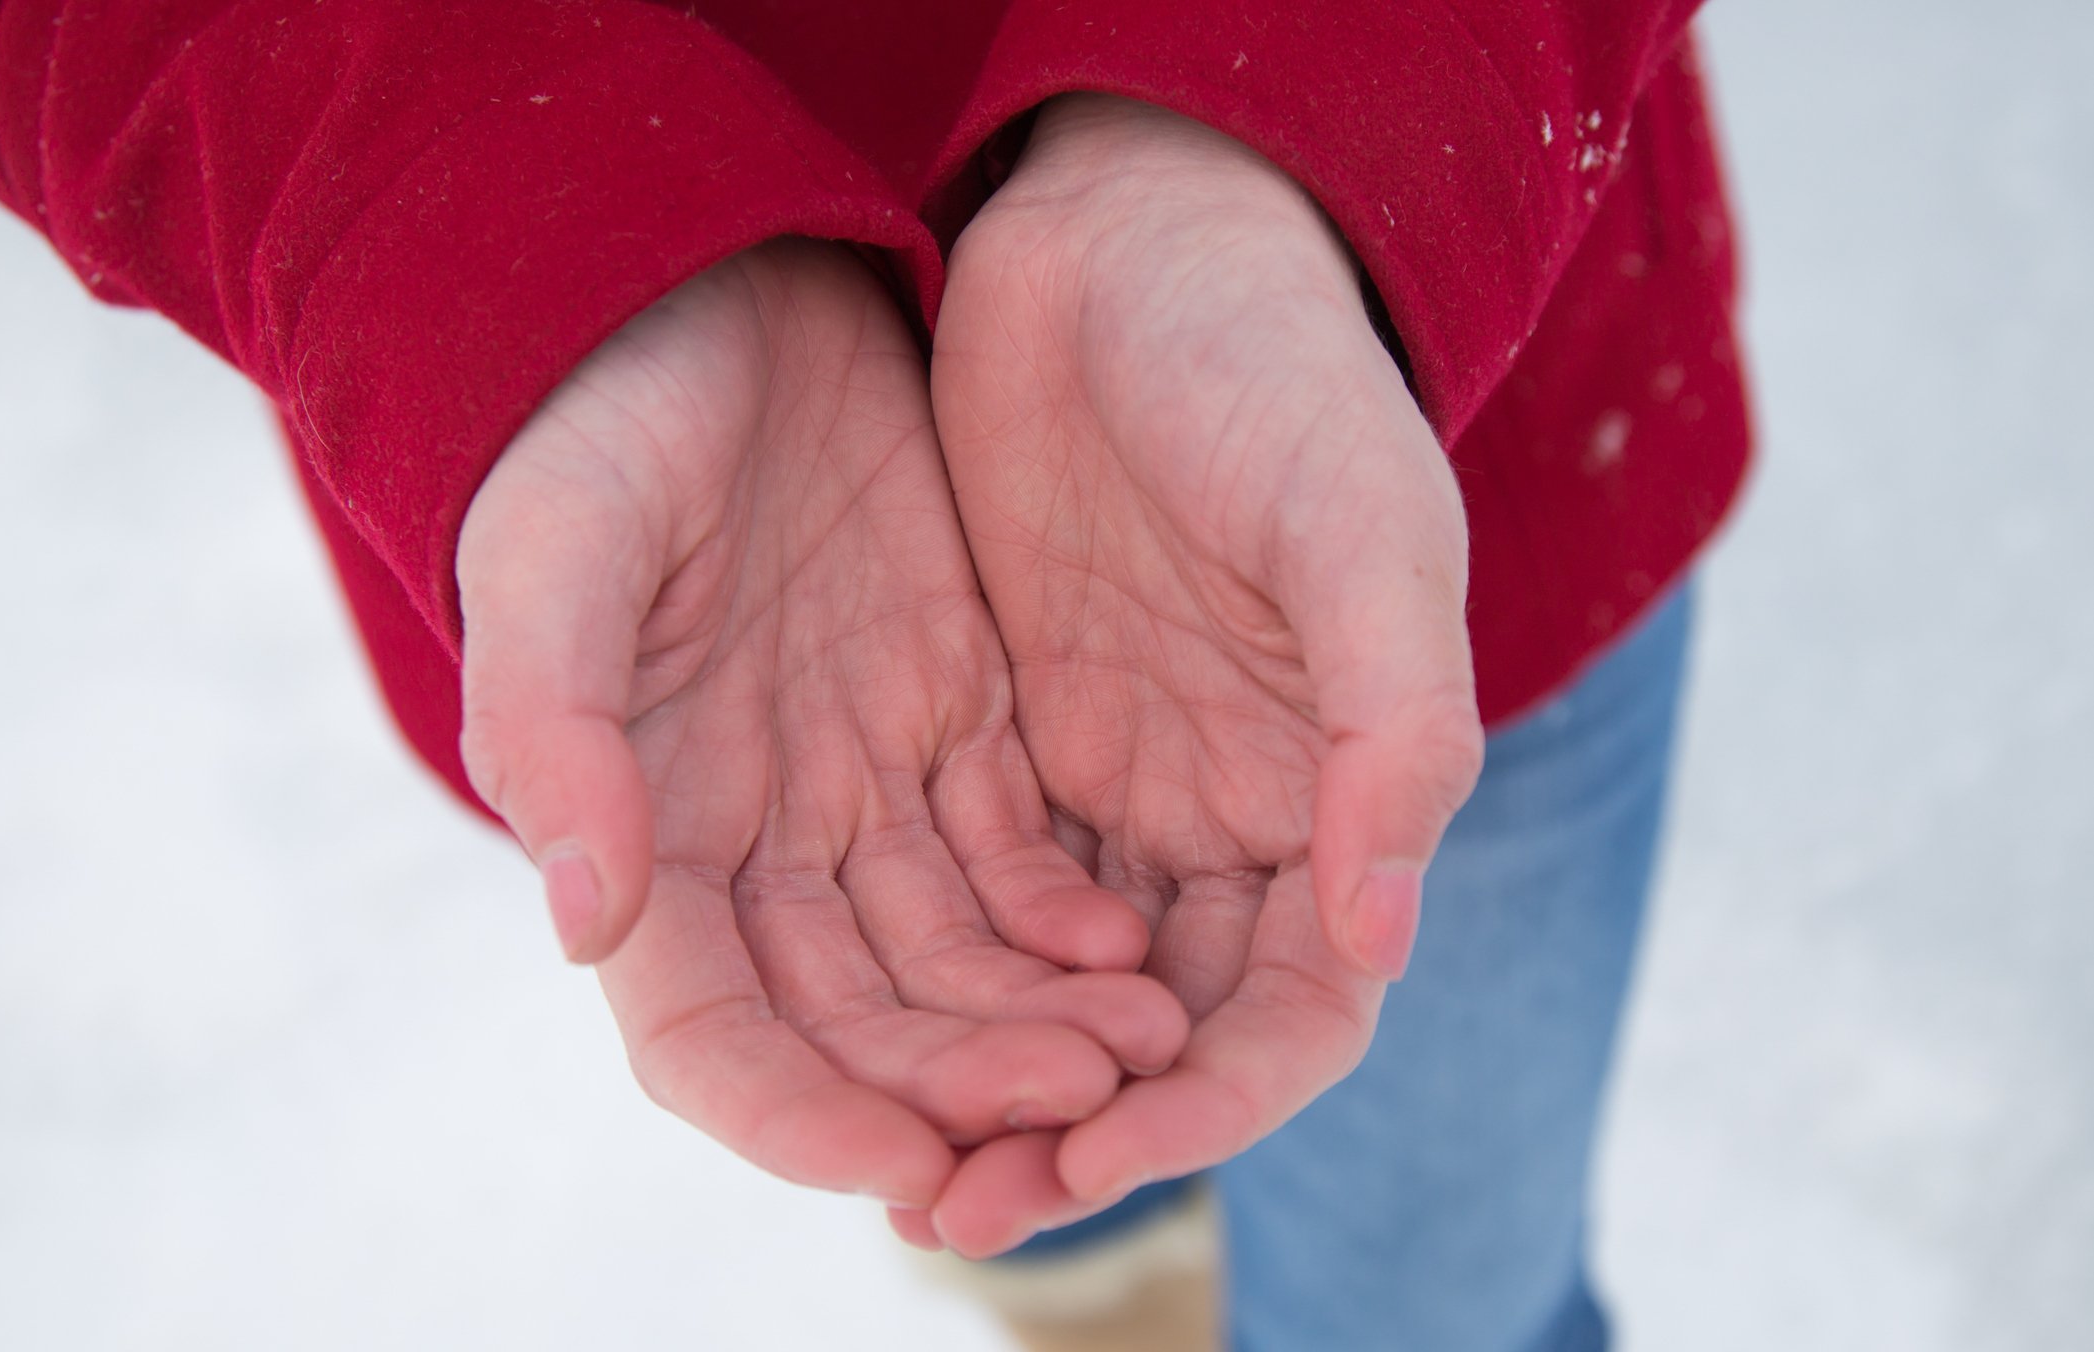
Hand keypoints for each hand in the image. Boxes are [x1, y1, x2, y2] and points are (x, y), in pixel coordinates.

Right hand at [455, 239, 1186, 1203]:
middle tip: (1082, 1108)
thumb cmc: (599, 415)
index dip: (800, 1117)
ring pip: (956, 958)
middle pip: (858, 1022)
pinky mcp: (956, 716)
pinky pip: (1022, 857)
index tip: (908, 1166)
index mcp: (643, 830)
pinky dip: (1073, 920)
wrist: (709, 284)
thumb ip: (557, 733)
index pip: (713, 1036)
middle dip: (960, 1083)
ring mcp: (861, 785)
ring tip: (1142, 1053)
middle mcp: (756, 840)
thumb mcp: (557, 548)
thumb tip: (583, 923)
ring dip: (1036, 1025)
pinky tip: (1140, 950)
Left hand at [921, 96, 1485, 1252]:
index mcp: (1340, 791)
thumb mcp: (1361, 528)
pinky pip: (971, 892)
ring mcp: (1119, 783)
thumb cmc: (1276, 371)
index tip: (1094, 1158)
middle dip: (1077, 1132)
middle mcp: (1232, 815)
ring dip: (991, 1082)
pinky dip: (932, 974)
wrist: (1132, 244)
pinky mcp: (1015, 735)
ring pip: (1060, 986)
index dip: (1211, 1110)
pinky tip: (851, 1032)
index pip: (1295, 1011)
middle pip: (1166, 1035)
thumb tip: (1382, 936)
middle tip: (953, 1210)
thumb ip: (1390, 727)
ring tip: (892, 1171)